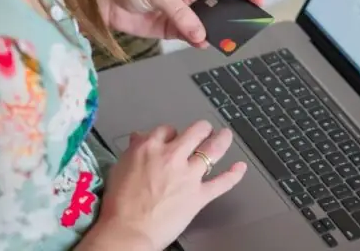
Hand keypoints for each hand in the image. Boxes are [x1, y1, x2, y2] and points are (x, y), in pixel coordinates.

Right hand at [91, 122, 246, 249]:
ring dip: (222, 140)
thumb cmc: (119, 205)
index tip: (172, 137)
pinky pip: (222, 182)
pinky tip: (240, 168)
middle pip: (195, 131)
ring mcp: (189, 175)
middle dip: (201, 130)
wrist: (128, 231)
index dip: (171, 133)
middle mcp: (172, 156)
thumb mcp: (119, 168)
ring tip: (226, 135)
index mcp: (150, 147)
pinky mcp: (199, 195)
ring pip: (213, 150)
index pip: (166, 129)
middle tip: (203, 131)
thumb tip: (139, 139)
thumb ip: (134, 151)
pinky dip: (234, 175)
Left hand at [96, 0, 264, 47]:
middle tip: (246, 26)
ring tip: (226, 39)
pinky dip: (200, 40)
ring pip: (210, 23)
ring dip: (217, 31)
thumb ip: (181, 13)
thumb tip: (200, 33)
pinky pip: (194, 36)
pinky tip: (203, 42)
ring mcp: (185, 11)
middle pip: (224, 4)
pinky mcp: (174, 28)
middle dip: (235, 14)